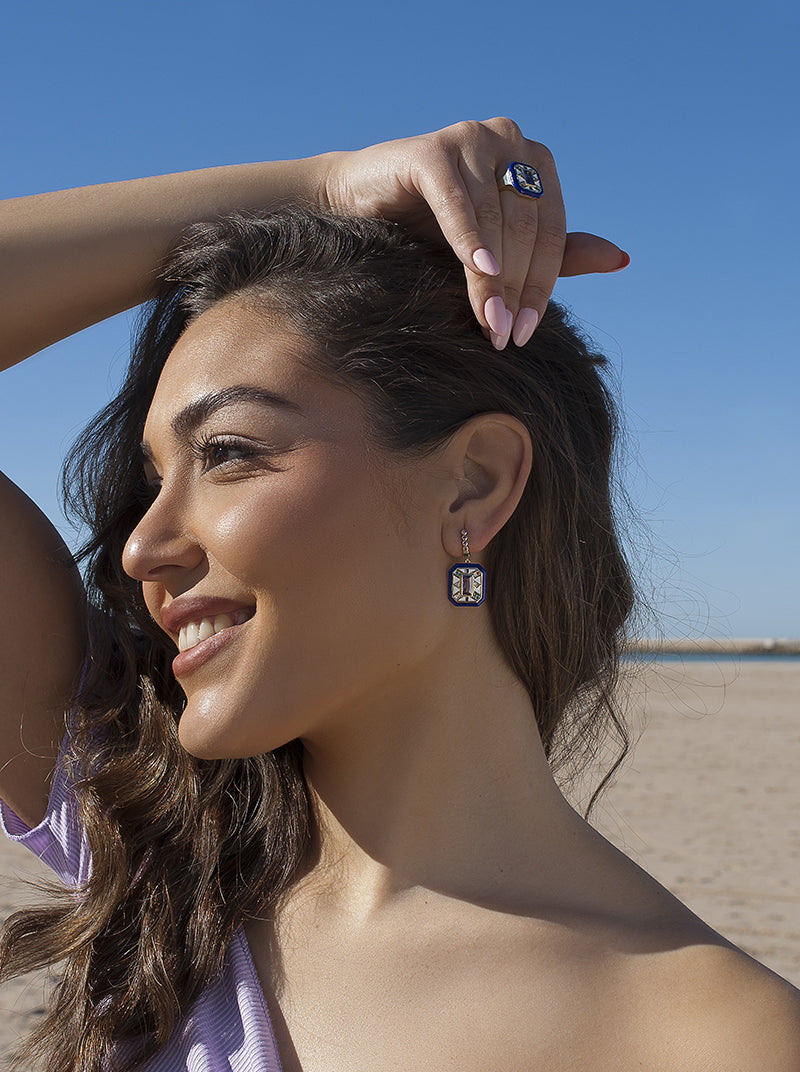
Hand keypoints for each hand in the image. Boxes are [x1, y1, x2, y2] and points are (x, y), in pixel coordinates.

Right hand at [322, 118, 627, 348]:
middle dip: (516, 289)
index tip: (525, 335)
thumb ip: (555, 254)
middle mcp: (508, 140)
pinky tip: (479, 270)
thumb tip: (622, 260)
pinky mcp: (432, 149)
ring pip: (496, 221)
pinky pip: (459, 202)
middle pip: (526, 228)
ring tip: (488, 324)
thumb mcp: (499, 249)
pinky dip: (470, 238)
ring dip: (492, 279)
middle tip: (502, 337)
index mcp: (534, 161)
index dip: (541, 287)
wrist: (358, 210)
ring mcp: (471, 138)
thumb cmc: (429, 231)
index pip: (552, 232)